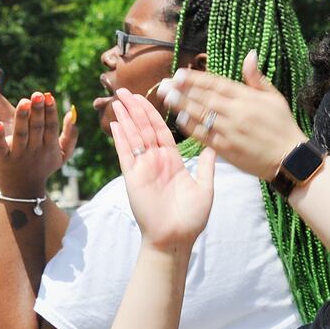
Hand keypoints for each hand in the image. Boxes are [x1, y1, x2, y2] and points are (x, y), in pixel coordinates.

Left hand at [0, 70, 77, 185]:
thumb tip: (73, 114)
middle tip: (37, 94)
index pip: (51, 126)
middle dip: (38, 111)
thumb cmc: (43, 166)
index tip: (49, 96)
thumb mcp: (62, 155)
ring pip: (20, 135)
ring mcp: (19, 154)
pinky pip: (1, 146)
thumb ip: (70, 135)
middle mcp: (35, 150)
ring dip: (22, 118)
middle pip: (37, 128)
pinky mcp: (3, 158)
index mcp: (49, 146)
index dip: (50, 111)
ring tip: (23, 102)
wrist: (23, 191)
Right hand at [109, 90, 214, 251]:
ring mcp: (142, 168)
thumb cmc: (191, 219)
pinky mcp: (133, 177)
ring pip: (133, 136)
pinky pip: (125, 153)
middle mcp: (155, 162)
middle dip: (136, 108)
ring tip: (118, 98)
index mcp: (172, 161)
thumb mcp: (205, 188)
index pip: (162, 130)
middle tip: (126, 89)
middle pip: (144, 128)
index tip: (151, 95)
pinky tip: (115, 122)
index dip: (155, 112)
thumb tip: (214, 146)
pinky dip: (119, 138)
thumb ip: (205, 166)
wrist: (175, 239)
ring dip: (125, 117)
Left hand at [160, 52, 306, 181]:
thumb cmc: (282, 126)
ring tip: (167, 98)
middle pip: (205, 98)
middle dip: (183, 90)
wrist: (289, 158)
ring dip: (183, 106)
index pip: (217, 84)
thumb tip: (250, 55)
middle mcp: (237, 113)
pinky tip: (180, 119)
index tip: (179, 74)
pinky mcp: (227, 149)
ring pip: (203, 116)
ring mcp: (231, 131)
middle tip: (164, 84)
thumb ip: (257, 78)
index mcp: (248, 98)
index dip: (196, 78)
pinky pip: (205, 136)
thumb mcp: (274, 98)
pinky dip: (192, 127)